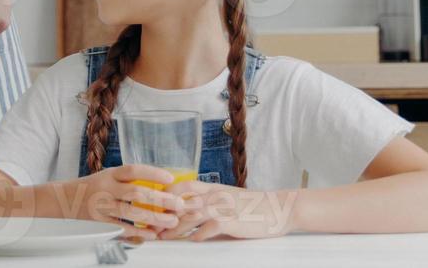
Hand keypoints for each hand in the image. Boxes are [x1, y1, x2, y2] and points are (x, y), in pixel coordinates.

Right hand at [73, 165, 185, 242]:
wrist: (65, 199)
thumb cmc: (92, 187)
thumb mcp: (108, 176)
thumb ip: (128, 180)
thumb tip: (160, 186)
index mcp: (110, 174)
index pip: (133, 170)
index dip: (152, 173)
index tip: (170, 179)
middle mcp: (106, 188)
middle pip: (136, 193)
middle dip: (161, 200)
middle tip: (179, 204)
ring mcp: (102, 206)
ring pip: (131, 212)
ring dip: (154, 218)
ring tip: (171, 221)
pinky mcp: (100, 222)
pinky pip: (122, 228)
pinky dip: (139, 232)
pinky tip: (152, 234)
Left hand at [159, 181, 294, 240]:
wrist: (278, 208)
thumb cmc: (253, 205)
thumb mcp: (228, 196)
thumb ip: (210, 200)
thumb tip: (191, 210)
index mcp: (212, 188)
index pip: (181, 186)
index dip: (165, 195)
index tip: (153, 205)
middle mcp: (213, 196)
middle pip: (180, 204)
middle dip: (163, 215)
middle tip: (150, 225)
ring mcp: (220, 208)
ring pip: (189, 217)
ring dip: (174, 228)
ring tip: (163, 236)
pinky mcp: (229, 222)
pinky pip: (207, 229)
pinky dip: (197, 236)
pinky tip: (191, 241)